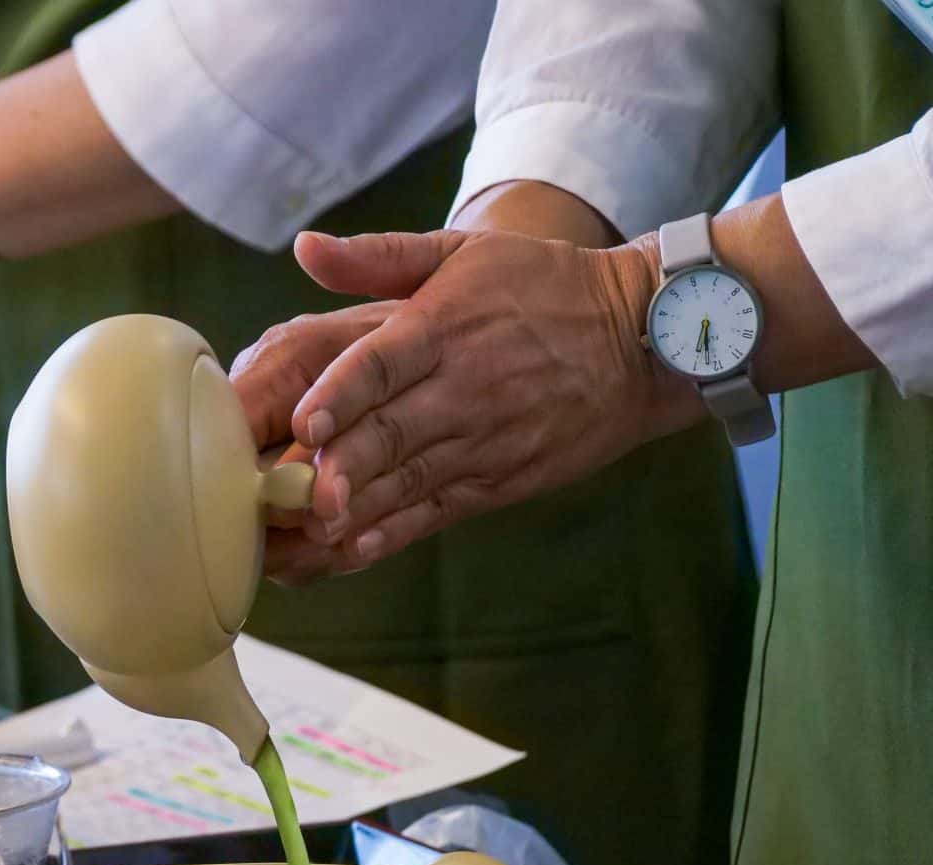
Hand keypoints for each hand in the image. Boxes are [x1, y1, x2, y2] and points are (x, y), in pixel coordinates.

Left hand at [235, 228, 701, 578]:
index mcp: (442, 327)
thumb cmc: (540, 286)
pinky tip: (353, 549)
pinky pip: (436, 510)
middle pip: (390, 432)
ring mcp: (482, 440)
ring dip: (356, 509)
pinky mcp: (498, 479)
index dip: (344, 393)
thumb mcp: (464, 252)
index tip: (306, 421)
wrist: (640, 340)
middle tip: (292, 496)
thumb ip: (379, 255)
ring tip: (307, 531)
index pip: (385, 363)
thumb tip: (303, 248)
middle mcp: (461, 388)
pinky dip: (393, 532)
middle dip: (341, 467)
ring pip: (408, 480)